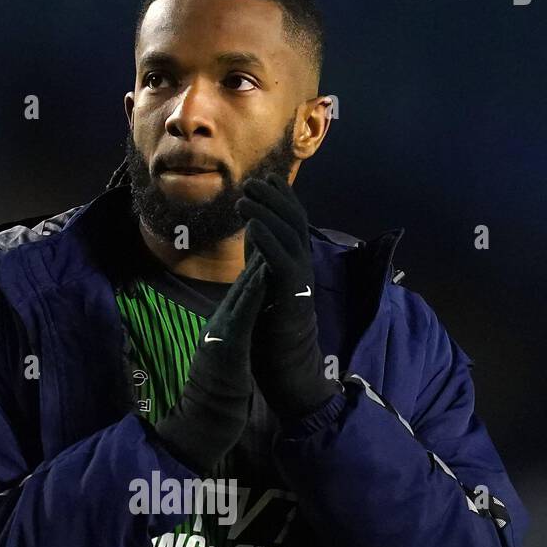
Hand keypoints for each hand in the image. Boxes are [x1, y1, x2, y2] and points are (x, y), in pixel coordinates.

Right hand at [149, 249, 267, 475]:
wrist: (202, 422)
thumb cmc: (215, 395)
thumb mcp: (226, 357)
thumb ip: (231, 336)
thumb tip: (237, 322)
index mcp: (225, 325)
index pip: (245, 287)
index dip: (257, 257)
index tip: (270, 230)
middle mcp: (222, 322)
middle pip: (244, 279)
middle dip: (258, 247)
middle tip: (268, 215)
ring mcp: (223, 332)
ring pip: (243, 289)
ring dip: (256, 258)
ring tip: (268, 230)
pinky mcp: (228, 346)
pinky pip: (244, 313)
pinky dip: (254, 291)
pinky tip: (264, 272)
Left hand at [235, 173, 338, 420]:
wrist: (286, 368)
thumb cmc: (272, 331)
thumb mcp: (264, 281)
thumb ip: (261, 256)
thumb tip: (254, 228)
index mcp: (295, 262)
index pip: (291, 220)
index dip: (280, 197)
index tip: (263, 177)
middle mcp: (302, 265)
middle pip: (294, 220)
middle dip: (274, 197)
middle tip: (253, 180)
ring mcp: (300, 279)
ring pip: (289, 235)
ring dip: (266, 212)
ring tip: (244, 197)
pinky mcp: (293, 295)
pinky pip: (282, 261)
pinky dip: (267, 240)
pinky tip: (252, 226)